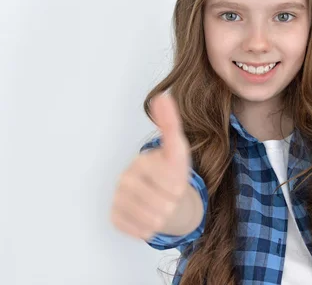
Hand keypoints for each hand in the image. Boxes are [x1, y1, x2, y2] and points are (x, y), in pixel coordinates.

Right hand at [110, 92, 191, 240]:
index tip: (175, 180)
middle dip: (172, 204)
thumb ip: (170, 124)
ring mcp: (117, 199)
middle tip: (168, 195)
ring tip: (161, 206)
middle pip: (162, 206)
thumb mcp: (177, 149)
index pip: (171, 185)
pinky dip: (149, 228)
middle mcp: (124, 180)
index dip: (179, 187)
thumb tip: (162, 96)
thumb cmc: (172, 172)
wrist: (163, 197)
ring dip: (163, 218)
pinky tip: (148, 216)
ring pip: (152, 221)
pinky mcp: (114, 218)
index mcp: (141, 162)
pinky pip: (139, 232)